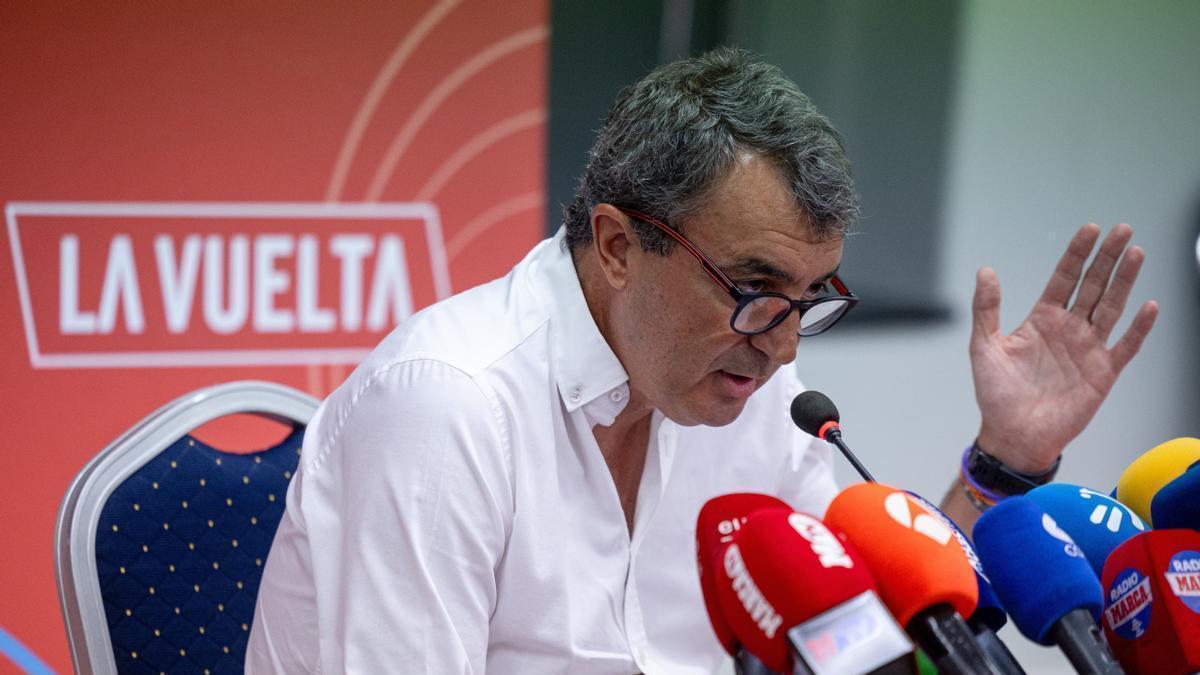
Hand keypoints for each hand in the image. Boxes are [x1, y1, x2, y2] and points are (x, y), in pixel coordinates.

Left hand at [970, 223, 1157, 473]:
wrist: (1014, 435)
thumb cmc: (996, 394)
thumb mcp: (983, 347)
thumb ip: (986, 309)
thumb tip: (986, 271)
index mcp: (1042, 320)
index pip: (1064, 278)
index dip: (1077, 254)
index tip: (1090, 230)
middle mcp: (1068, 329)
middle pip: (1093, 286)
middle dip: (1107, 258)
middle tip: (1122, 230)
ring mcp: (1088, 349)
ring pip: (1112, 307)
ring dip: (1125, 281)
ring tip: (1136, 253)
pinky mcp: (1103, 373)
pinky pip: (1126, 346)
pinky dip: (1139, 328)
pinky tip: (1149, 306)